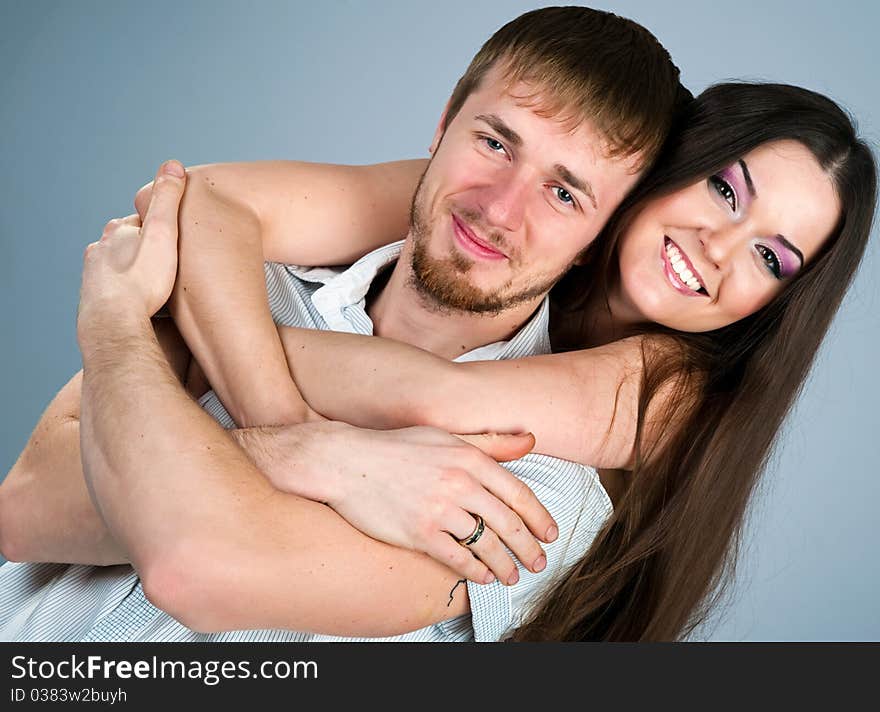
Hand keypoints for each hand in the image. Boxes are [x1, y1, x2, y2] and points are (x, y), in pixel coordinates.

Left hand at [77, 161, 185, 346]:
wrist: (115, 323)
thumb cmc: (142, 280)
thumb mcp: (163, 232)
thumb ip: (168, 199)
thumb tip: (172, 166)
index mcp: (117, 232)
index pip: (141, 221)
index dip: (159, 228)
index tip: (174, 238)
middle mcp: (100, 251)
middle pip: (126, 245)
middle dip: (144, 251)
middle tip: (167, 264)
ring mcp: (94, 277)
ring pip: (117, 269)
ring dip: (133, 274)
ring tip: (154, 287)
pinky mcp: (94, 303)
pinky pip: (114, 294)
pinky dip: (126, 296)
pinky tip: (139, 307)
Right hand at [235, 421, 557, 585]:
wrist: (347, 462)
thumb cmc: (397, 447)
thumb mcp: (446, 437)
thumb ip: (490, 443)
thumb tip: (530, 440)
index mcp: (470, 458)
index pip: (518, 494)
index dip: (540, 518)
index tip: (550, 534)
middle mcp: (459, 483)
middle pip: (508, 524)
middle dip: (529, 548)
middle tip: (538, 562)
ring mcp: (439, 509)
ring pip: (486, 545)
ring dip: (504, 565)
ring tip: (512, 575)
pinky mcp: (418, 532)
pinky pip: (457, 558)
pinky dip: (475, 571)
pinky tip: (482, 577)